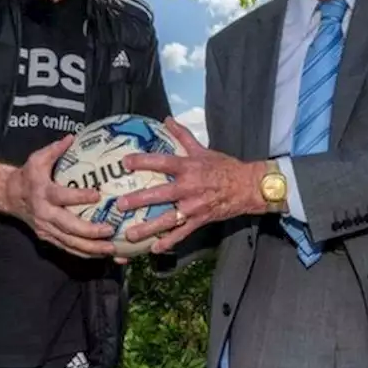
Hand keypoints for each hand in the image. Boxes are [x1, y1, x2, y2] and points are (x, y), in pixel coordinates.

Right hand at [7, 134, 117, 258]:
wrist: (10, 197)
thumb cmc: (29, 175)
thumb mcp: (37, 158)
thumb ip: (55, 149)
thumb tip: (72, 137)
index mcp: (43, 193)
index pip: (61, 196)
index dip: (78, 197)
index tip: (97, 195)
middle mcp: (44, 214)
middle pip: (68, 227)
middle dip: (90, 231)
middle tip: (110, 230)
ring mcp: (46, 229)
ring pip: (70, 243)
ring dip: (92, 248)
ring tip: (112, 249)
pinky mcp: (49, 238)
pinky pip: (69, 249)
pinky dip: (86, 254)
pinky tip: (104, 255)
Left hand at [115, 117, 265, 252]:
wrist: (248, 187)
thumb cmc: (225, 167)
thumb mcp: (203, 149)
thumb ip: (183, 135)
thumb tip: (167, 119)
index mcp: (189, 168)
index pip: (162, 163)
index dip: (143, 161)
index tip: (125, 162)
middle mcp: (189, 188)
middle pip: (160, 194)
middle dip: (139, 200)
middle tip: (120, 205)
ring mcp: (194, 207)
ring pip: (168, 219)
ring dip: (148, 227)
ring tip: (130, 234)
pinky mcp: (200, 220)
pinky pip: (182, 233)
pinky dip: (169, 241)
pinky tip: (154, 248)